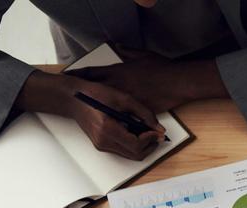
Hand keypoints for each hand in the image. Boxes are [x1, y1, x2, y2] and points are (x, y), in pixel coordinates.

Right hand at [66, 77, 164, 159]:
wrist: (73, 98)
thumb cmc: (95, 95)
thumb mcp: (123, 99)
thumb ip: (144, 114)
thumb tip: (159, 129)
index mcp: (107, 129)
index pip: (136, 145)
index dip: (150, 139)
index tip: (157, 131)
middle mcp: (103, 141)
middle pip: (135, 154)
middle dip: (150, 146)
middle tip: (156, 134)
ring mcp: (102, 145)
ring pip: (130, 155)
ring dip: (142, 146)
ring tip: (146, 132)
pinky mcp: (101, 145)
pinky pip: (123, 151)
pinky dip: (133, 145)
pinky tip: (135, 132)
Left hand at [67, 47, 222, 112]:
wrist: (178, 82)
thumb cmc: (162, 68)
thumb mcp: (143, 54)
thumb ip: (127, 51)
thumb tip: (118, 45)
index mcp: (117, 71)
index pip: (91, 73)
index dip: (78, 75)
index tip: (68, 77)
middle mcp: (118, 86)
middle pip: (93, 91)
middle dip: (83, 95)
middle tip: (74, 98)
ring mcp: (126, 100)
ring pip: (107, 107)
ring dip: (99, 110)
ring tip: (91, 114)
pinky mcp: (136, 111)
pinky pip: (124, 117)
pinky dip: (118, 120)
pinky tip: (113, 123)